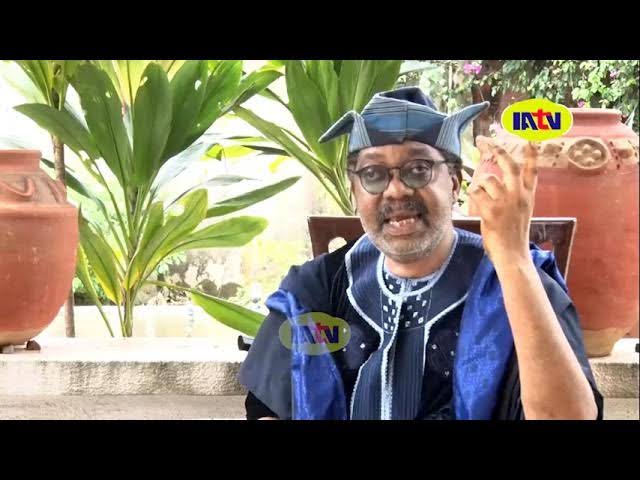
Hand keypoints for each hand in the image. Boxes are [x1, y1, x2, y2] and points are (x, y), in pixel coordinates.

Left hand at [468, 142, 537, 267]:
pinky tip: (476, 206)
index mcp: (528, 196)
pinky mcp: (491, 210)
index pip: (532, 170)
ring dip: (480, 186)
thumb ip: (513, 196)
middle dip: (497, 150)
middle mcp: (518, 195)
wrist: (513, 255)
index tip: (529, 139)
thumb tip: (495, 181)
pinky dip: (473, 197)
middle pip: (509, 165)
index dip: (530, 154)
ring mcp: (505, 202)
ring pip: (488, 180)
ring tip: (482, 199)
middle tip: (484, 141)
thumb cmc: (514, 236)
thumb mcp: (521, 212)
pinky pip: (476, 193)